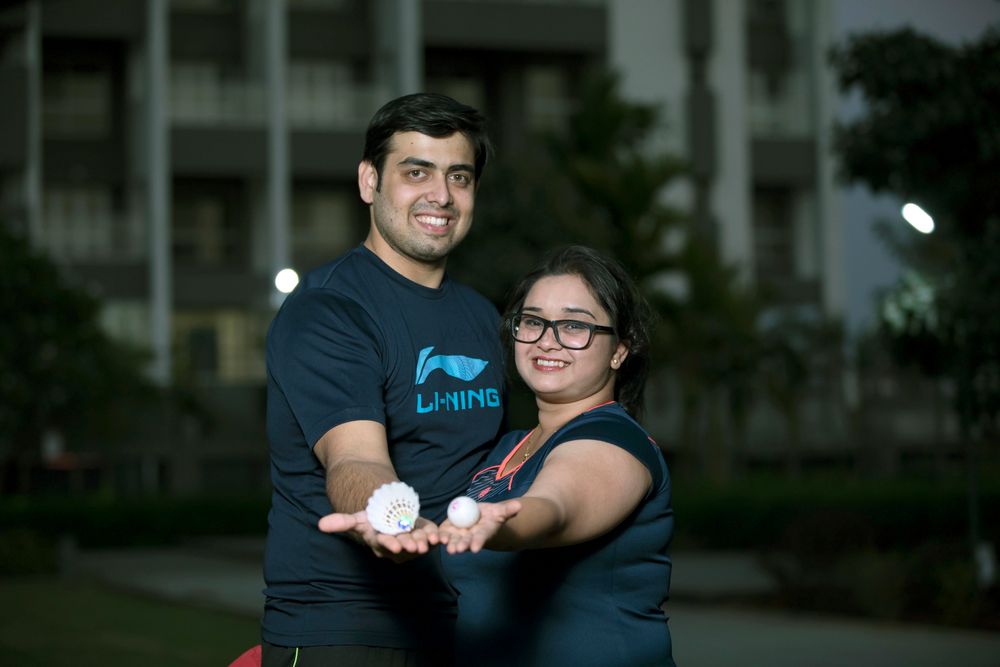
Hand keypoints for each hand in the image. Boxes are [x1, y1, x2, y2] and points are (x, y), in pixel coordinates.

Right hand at [317, 511, 439, 562]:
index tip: (395, 546)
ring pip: (419, 544)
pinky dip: (437, 538)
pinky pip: (432, 539)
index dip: (390, 545)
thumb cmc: (372, 520)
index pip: (384, 545)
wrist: (388, 515)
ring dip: (425, 543)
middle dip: (409, 545)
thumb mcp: (357, 519)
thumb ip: (342, 522)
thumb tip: (320, 525)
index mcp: (380, 542)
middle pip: (404, 546)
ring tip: (429, 540)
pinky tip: (441, 537)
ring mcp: (411, 542)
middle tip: (415, 545)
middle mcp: (396, 546)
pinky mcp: (424, 536)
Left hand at [438, 500, 521, 553]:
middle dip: (461, 546)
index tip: (474, 548)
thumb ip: (508, 510)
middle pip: (465, 542)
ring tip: (444, 543)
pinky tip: (434, 537)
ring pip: (453, 540)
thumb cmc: (492, 515)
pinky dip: (438, 536)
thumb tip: (520, 506)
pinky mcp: (449, 531)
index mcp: (482, 534)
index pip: (480, 539)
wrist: (480, 517)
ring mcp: (459, 536)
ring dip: (448, 542)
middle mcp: (470, 538)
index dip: (477, 542)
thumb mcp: (500, 511)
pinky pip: (443, 534)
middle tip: (456, 550)